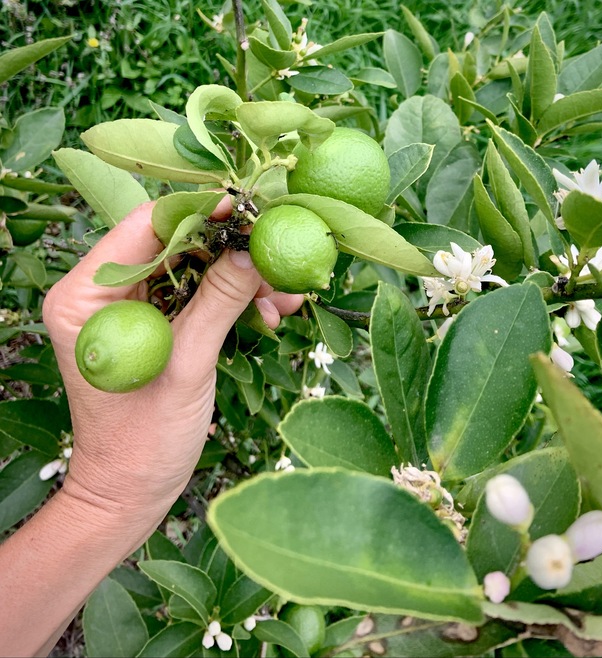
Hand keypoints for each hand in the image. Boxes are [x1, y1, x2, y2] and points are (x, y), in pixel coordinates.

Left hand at [43, 197, 302, 529]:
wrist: (133, 491)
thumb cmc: (142, 440)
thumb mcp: (186, 365)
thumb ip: (219, 303)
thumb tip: (254, 250)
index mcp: (87, 294)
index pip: (144, 229)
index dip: (199, 213)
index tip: (247, 208)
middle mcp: (106, 293)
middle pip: (177, 246)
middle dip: (231, 253)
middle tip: (277, 258)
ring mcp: (134, 310)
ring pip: (197, 271)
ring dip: (242, 281)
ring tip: (284, 297)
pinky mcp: (160, 327)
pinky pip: (202, 299)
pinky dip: (236, 303)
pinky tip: (270, 315)